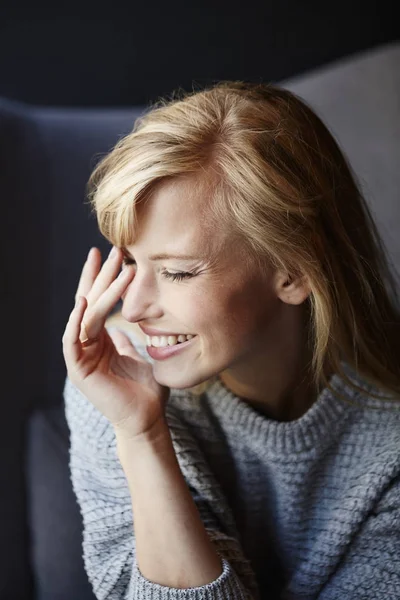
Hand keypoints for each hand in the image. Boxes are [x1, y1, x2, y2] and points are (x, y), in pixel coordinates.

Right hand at [62, 246, 169, 441]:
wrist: (147, 417)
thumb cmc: (147, 388)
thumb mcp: (142, 354)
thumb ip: (130, 338)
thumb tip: (125, 324)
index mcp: (100, 339)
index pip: (99, 302)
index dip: (105, 278)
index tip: (116, 254)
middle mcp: (88, 344)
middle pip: (90, 302)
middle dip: (101, 275)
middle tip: (111, 250)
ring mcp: (81, 356)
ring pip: (86, 316)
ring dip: (99, 291)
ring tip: (114, 267)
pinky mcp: (79, 370)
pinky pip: (72, 342)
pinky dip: (76, 322)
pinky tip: (83, 302)